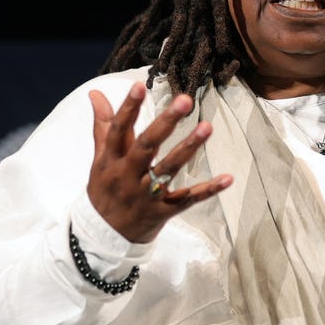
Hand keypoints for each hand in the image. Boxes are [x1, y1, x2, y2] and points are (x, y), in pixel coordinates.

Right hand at [87, 82, 232, 243]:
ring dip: (189, 147)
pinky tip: (228, 178)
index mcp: (110, 161)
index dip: (128, 108)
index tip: (139, 86)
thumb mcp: (100, 160)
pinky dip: (208, 190)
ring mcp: (146, 195)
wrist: (104, 238)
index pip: (118, 130)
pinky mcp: (163, 212)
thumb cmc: (105, 191)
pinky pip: (188, 200)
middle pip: (146, 146)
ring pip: (169, 169)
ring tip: (208, 126)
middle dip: (165, 123)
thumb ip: (103, 127)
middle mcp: (127, 176)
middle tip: (185, 100)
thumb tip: (96, 94)